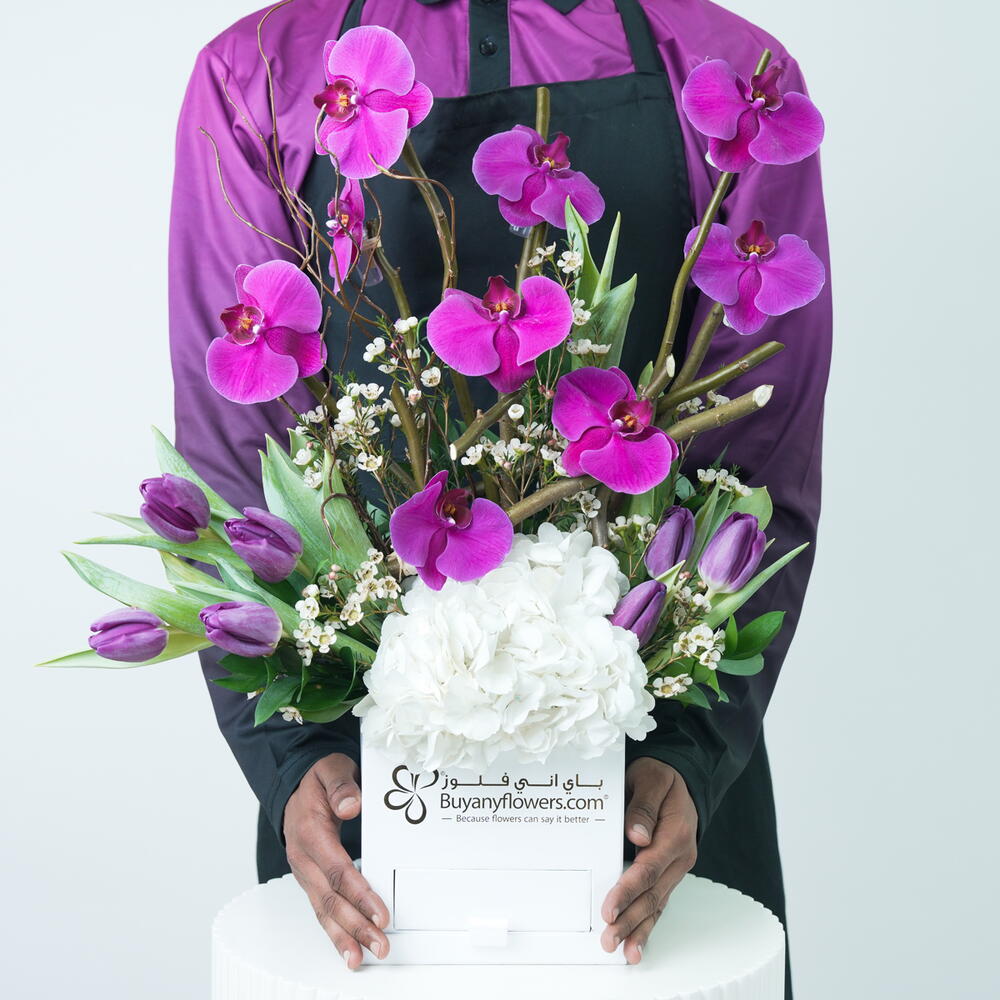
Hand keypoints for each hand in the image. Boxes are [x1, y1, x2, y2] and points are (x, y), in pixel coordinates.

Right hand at [283, 753, 389, 968]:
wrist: (294, 784)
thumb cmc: (318, 778)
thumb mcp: (331, 769)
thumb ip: (341, 785)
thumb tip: (351, 805)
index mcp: (310, 832)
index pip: (338, 870)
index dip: (360, 894)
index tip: (380, 913)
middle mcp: (304, 858)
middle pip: (330, 898)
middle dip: (356, 925)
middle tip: (380, 944)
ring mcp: (304, 872)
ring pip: (323, 910)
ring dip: (344, 936)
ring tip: (362, 958)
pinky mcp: (310, 880)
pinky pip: (321, 909)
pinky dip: (333, 932)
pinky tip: (348, 949)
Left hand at [601, 757, 698, 963]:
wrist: (682, 778)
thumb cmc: (661, 776)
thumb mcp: (652, 778)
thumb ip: (643, 805)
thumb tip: (636, 834)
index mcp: (676, 834)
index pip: (648, 868)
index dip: (628, 890)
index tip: (609, 909)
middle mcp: (680, 856)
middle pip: (653, 894)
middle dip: (631, 920)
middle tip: (609, 939)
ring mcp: (676, 867)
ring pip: (658, 903)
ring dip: (640, 929)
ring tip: (624, 952)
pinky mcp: (668, 872)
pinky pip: (659, 901)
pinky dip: (648, 924)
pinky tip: (637, 943)